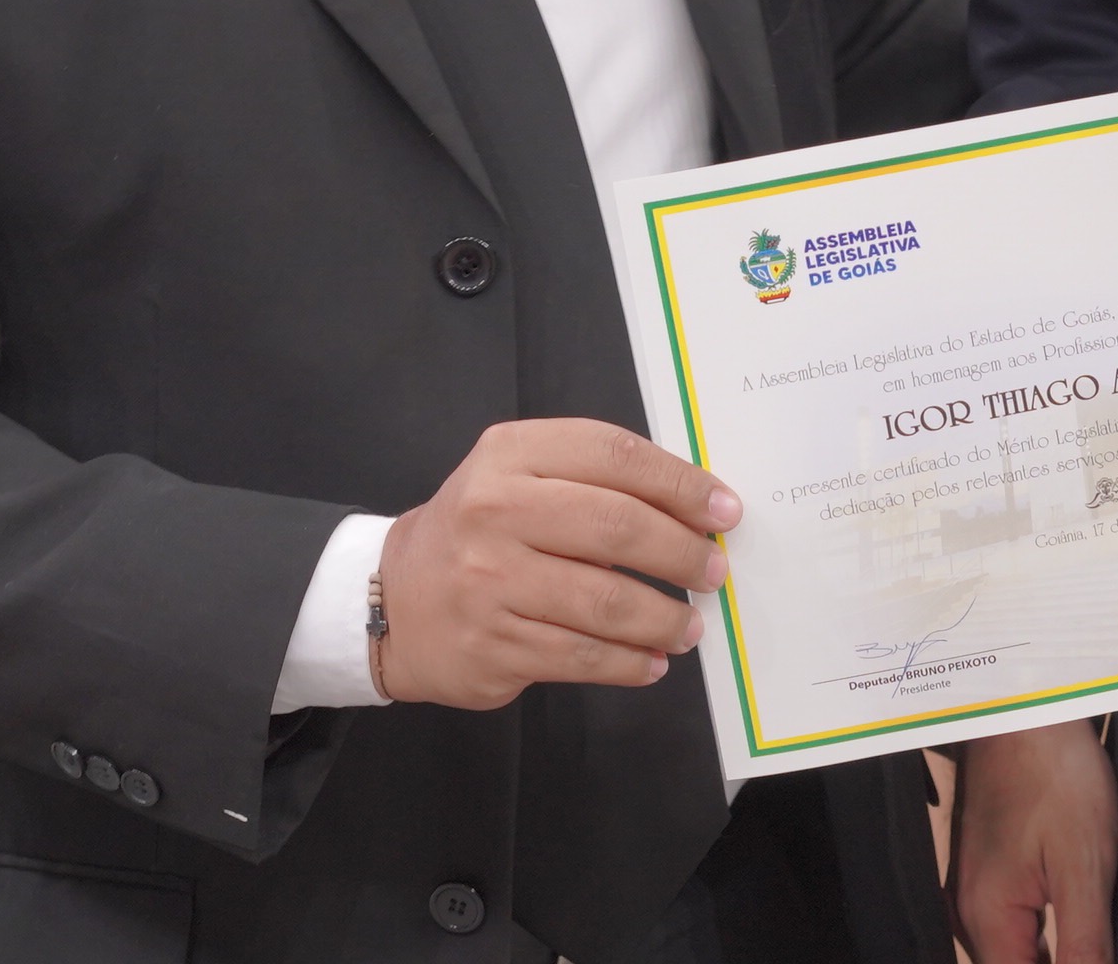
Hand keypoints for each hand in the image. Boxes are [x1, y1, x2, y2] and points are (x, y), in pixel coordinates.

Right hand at [371, 419, 735, 709]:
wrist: (395, 599)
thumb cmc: (481, 531)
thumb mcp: (519, 478)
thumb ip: (592, 481)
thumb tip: (693, 512)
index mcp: (510, 455)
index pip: (613, 455)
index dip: (679, 483)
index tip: (723, 510)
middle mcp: (495, 512)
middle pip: (615, 527)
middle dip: (680, 552)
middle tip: (714, 571)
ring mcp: (489, 583)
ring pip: (603, 603)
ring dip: (663, 618)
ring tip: (689, 626)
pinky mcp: (492, 645)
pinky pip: (581, 657)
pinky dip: (628, 662)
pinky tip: (651, 661)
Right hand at [950, 719, 1116, 963]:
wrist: (1025, 708)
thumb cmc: (1053, 773)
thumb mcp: (1083, 865)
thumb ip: (1084, 944)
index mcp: (987, 919)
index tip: (1091, 956)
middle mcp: (969, 913)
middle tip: (1096, 934)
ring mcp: (975, 892)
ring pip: (1016, 952)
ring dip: (1054, 955)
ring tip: (1091, 929)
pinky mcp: (987, 874)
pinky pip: (1015, 926)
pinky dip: (1045, 934)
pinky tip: (1076, 919)